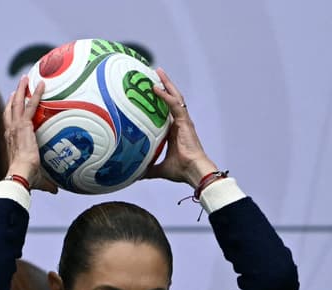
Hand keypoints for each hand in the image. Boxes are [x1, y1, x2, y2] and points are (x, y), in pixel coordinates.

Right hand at [3, 76, 57, 192]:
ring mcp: (16, 127)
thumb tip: (55, 190)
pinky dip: (36, 94)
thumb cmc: (27, 180)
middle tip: (20, 84)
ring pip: (17, 103)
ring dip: (22, 89)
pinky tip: (42, 85)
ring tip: (26, 78)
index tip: (13, 102)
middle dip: (15, 95)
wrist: (21, 176)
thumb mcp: (38, 179)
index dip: (11, 112)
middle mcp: (11, 132)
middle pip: (11, 109)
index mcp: (12, 142)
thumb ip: (47, 183)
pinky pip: (30, 106)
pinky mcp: (24, 126)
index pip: (10, 123)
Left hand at [141, 68, 217, 188]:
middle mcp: (180, 123)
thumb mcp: (161, 168)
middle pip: (172, 99)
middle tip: (155, 74)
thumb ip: (150, 168)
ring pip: (175, 97)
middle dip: (165, 86)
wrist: (195, 171)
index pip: (167, 111)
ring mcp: (183, 121)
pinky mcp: (185, 122)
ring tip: (158, 72)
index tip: (151, 91)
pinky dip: (165, 96)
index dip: (161, 100)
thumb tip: (136, 174)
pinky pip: (175, 105)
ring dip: (166, 84)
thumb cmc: (183, 170)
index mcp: (175, 131)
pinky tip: (156, 88)